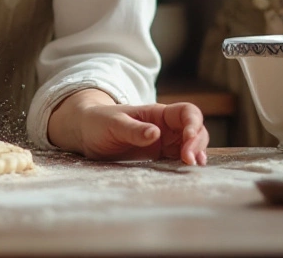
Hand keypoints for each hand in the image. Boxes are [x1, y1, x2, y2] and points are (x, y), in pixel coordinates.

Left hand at [48, 89, 208, 164]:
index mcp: (156, 113)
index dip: (193, 124)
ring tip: (195, 166)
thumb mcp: (113, 124)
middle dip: (197, 143)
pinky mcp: (158, 156)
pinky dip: (187, 163)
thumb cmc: (98, 122)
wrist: (85, 132)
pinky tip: (189, 171)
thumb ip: (133, 130)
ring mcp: (163, 142)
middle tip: (189, 161)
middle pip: (195, 129)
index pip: (186, 112)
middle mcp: (164, 126)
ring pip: (191, 145)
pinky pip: (178, 158)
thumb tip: (155, 134)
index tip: (188, 139)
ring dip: (196, 153)